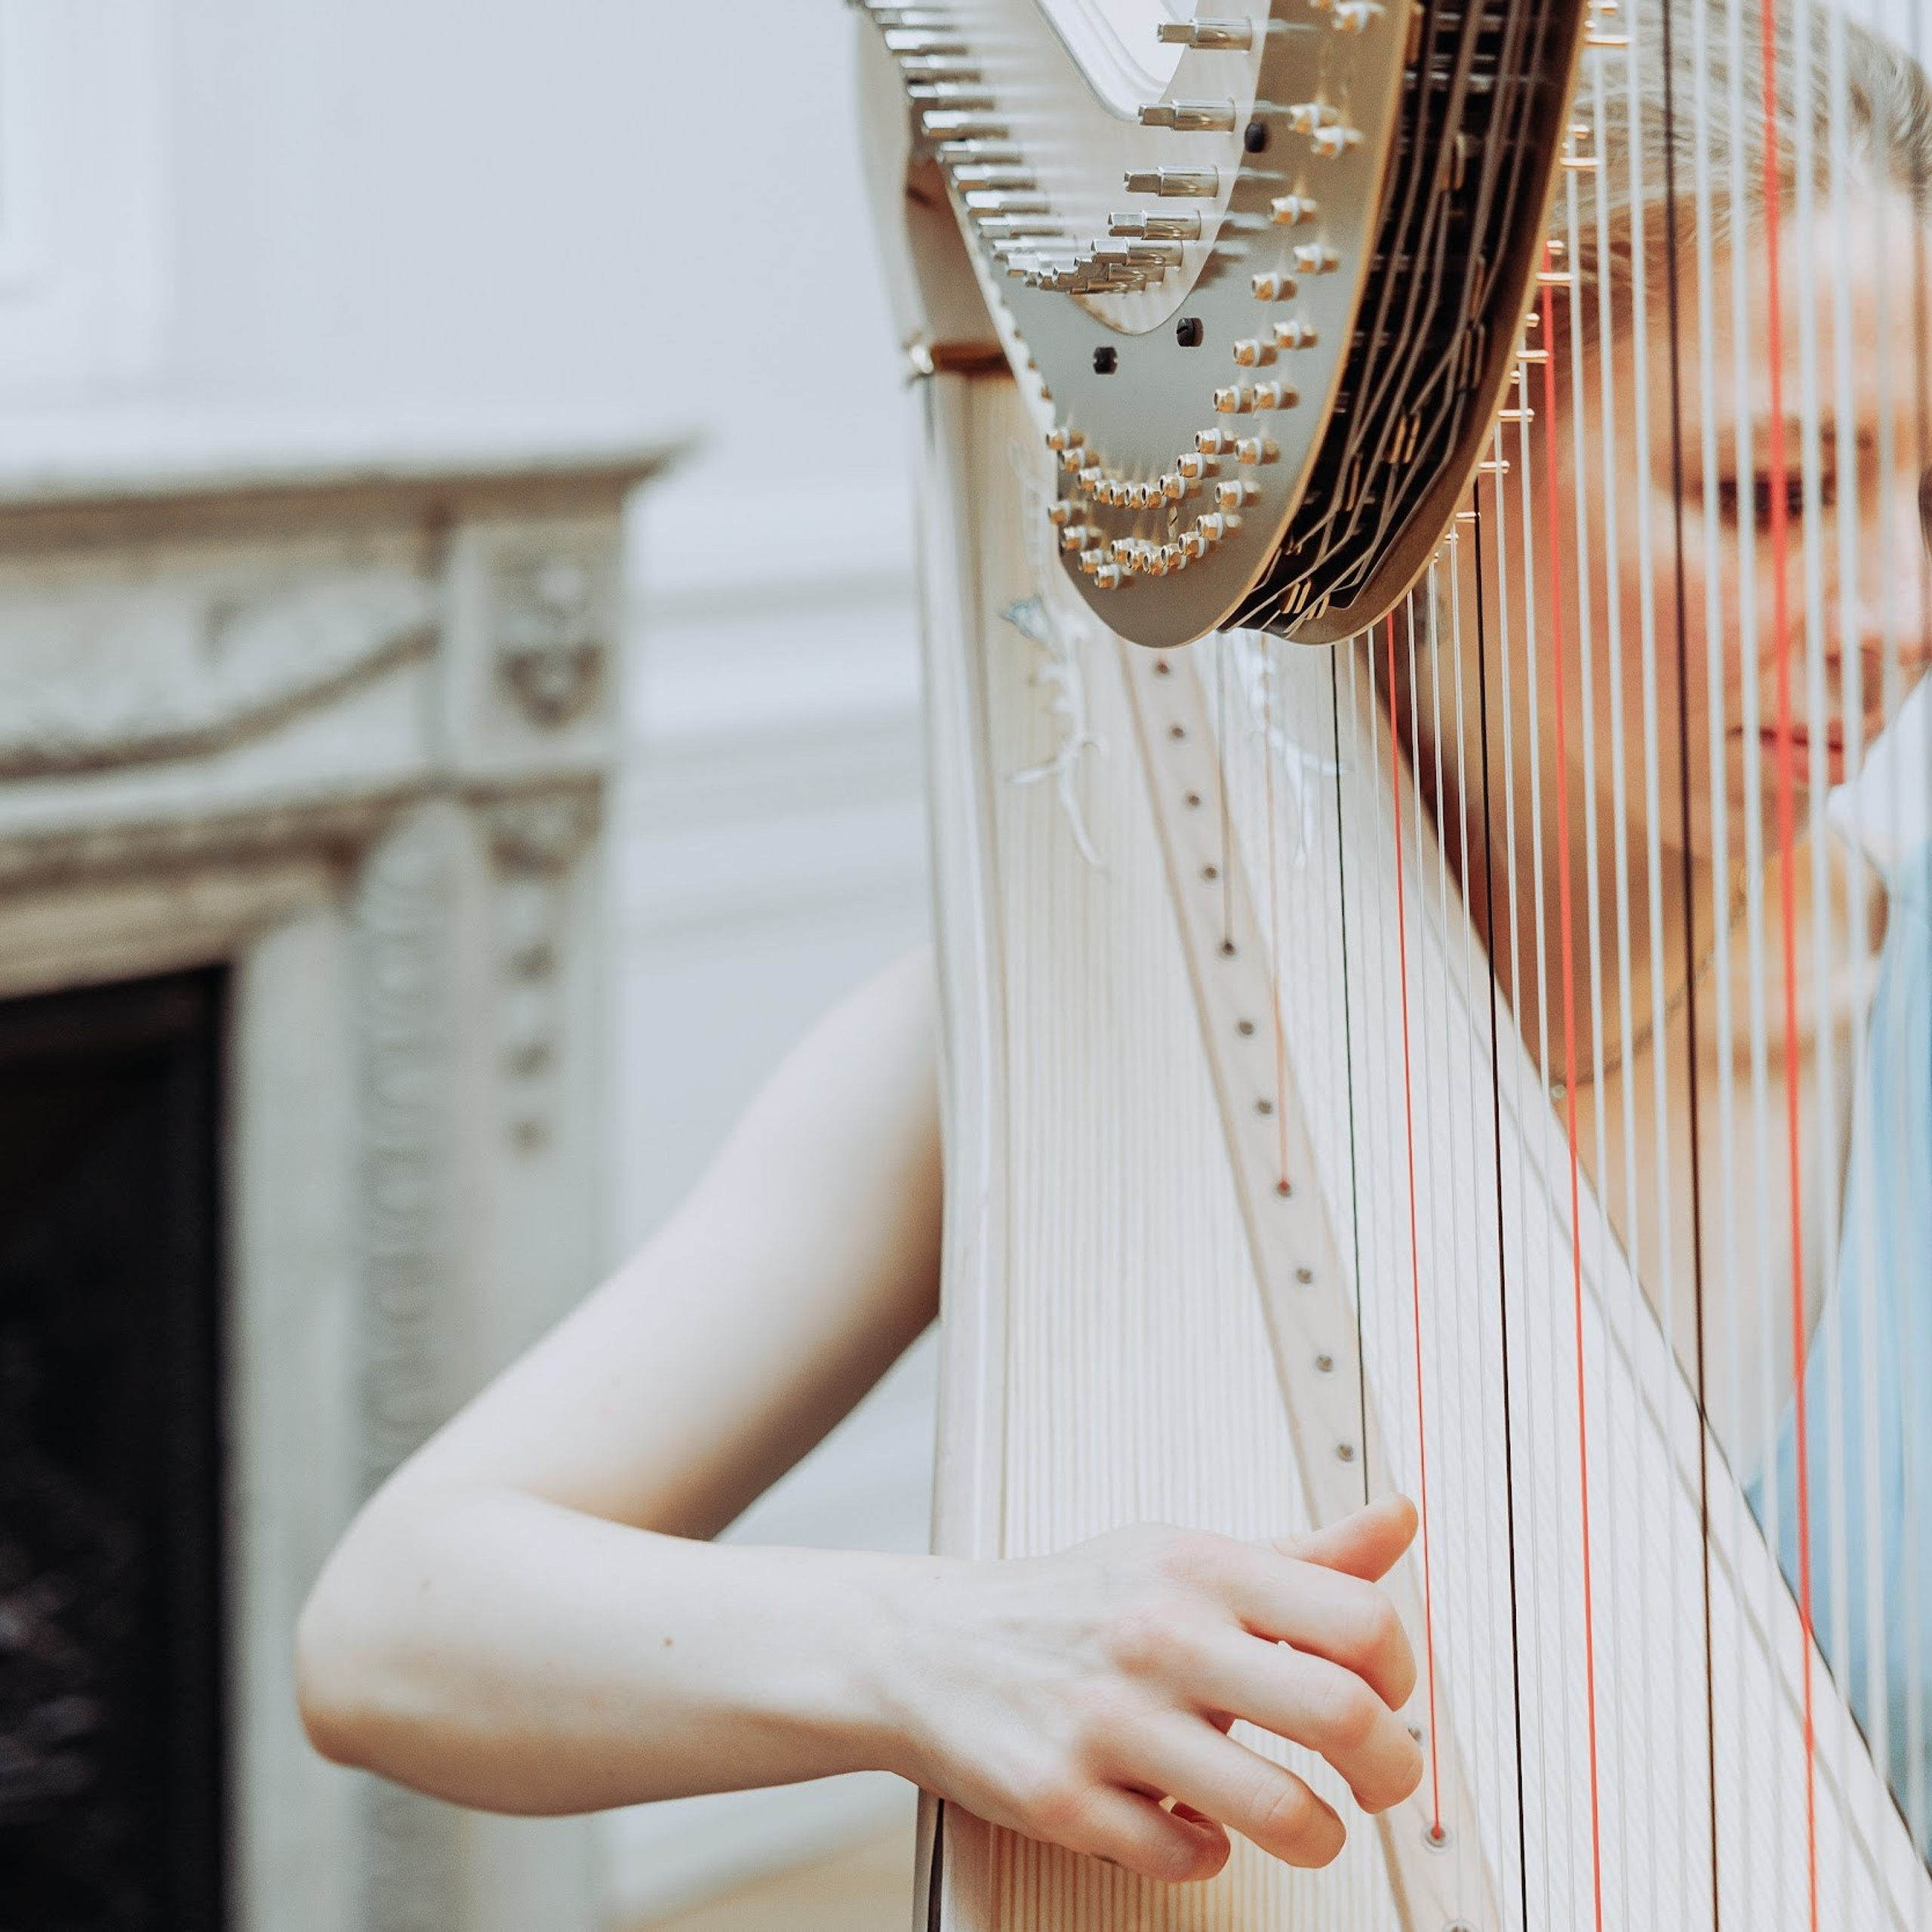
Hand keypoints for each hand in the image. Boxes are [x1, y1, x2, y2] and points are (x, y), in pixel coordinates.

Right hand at [871, 1495, 1422, 1883]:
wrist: (926, 1644)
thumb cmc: (1076, 1601)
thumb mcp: (1187, 1557)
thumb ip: (1304, 1555)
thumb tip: (1400, 1520)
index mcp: (1199, 1568)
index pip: (1357, 1620)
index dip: (1401, 1675)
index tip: (1389, 1699)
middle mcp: (1159, 1635)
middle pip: (1338, 1716)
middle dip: (1390, 1771)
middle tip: (1380, 1784)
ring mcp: (1109, 1720)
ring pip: (1276, 1809)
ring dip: (1317, 1836)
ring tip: (1309, 1826)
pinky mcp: (1063, 1796)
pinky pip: (1185, 1856)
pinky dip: (1209, 1853)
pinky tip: (1196, 1824)